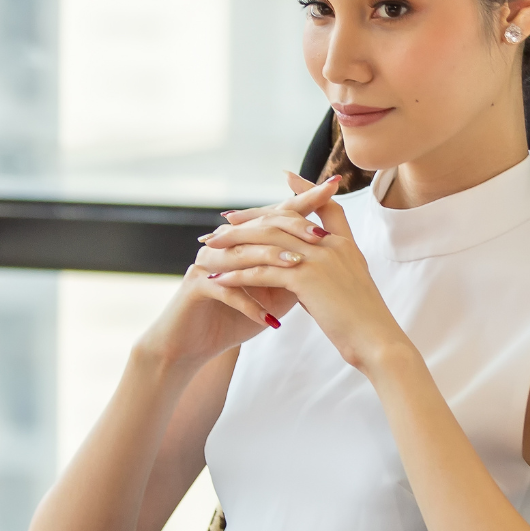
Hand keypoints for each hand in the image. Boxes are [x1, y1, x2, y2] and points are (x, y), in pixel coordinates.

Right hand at [135, 178, 333, 366]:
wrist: (195, 345)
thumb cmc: (236, 317)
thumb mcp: (274, 293)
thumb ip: (295, 272)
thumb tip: (330, 254)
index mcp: (245, 239)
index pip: (279, 214)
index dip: (305, 201)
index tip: (334, 186)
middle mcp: (225, 243)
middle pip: (261, 227)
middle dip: (292, 228)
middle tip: (320, 235)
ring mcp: (208, 262)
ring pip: (243, 254)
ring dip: (271, 260)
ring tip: (297, 266)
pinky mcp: (195, 286)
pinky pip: (226, 290)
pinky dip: (249, 305)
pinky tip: (270, 319)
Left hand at [196, 171, 412, 371]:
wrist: (377, 341)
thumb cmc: (365, 323)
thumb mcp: (352, 287)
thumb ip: (330, 272)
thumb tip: (307, 275)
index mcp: (346, 245)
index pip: (327, 206)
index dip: (308, 190)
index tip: (288, 178)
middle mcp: (332, 245)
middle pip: (284, 219)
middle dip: (253, 219)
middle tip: (226, 221)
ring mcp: (320, 259)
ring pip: (267, 242)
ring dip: (236, 245)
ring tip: (212, 249)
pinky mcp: (306, 279)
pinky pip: (262, 272)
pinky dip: (238, 275)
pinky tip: (219, 281)